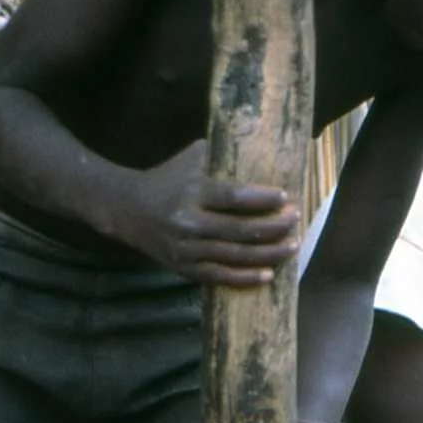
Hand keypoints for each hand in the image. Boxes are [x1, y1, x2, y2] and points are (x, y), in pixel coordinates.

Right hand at [127, 142, 299, 283]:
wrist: (127, 209)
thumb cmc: (166, 179)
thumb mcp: (188, 160)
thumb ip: (218, 154)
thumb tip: (256, 144)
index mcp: (191, 192)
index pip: (233, 197)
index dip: (261, 199)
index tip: (285, 197)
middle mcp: (189, 223)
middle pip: (239, 229)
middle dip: (273, 227)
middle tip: (295, 220)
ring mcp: (186, 249)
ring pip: (234, 255)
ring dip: (268, 253)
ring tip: (292, 246)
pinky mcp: (184, 268)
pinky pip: (219, 277)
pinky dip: (245, 278)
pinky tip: (268, 274)